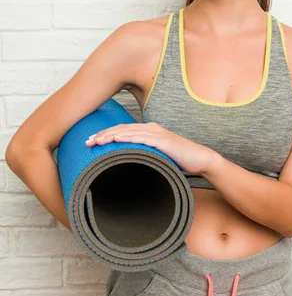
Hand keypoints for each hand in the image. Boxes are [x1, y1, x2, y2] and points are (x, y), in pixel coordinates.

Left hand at [85, 122, 214, 175]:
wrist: (200, 160)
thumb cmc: (179, 160)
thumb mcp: (157, 157)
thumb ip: (144, 156)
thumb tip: (128, 167)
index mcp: (148, 131)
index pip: (122, 130)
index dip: (105, 134)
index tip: (91, 141)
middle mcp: (151, 128)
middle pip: (121, 129)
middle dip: (102, 134)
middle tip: (87, 142)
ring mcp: (157, 133)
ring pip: (128, 132)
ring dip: (110, 136)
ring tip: (96, 141)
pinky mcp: (163, 140)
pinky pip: (142, 137)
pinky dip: (128, 137)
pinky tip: (117, 139)